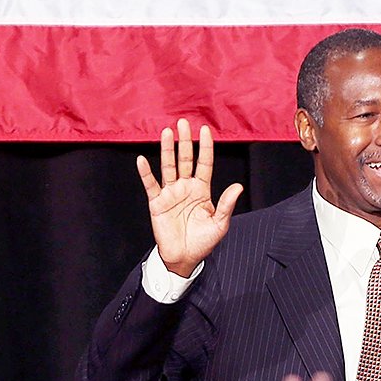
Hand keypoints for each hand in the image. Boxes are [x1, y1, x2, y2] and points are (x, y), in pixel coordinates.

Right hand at [137, 118, 243, 276]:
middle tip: (183, 122)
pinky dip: (145, 173)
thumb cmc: (203, 241)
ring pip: (169, 166)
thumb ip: (226, 204)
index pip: (204, 163)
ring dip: (167, 150)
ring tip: (167, 132)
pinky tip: (142, 159)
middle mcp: (186, 187)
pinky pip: (151, 184)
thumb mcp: (219, 223)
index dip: (205, 147)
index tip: (206, 130)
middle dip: (185, 141)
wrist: (184, 257)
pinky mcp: (157, 202)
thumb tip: (238, 186)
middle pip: (185, 159)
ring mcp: (171, 193)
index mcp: (202, 190)